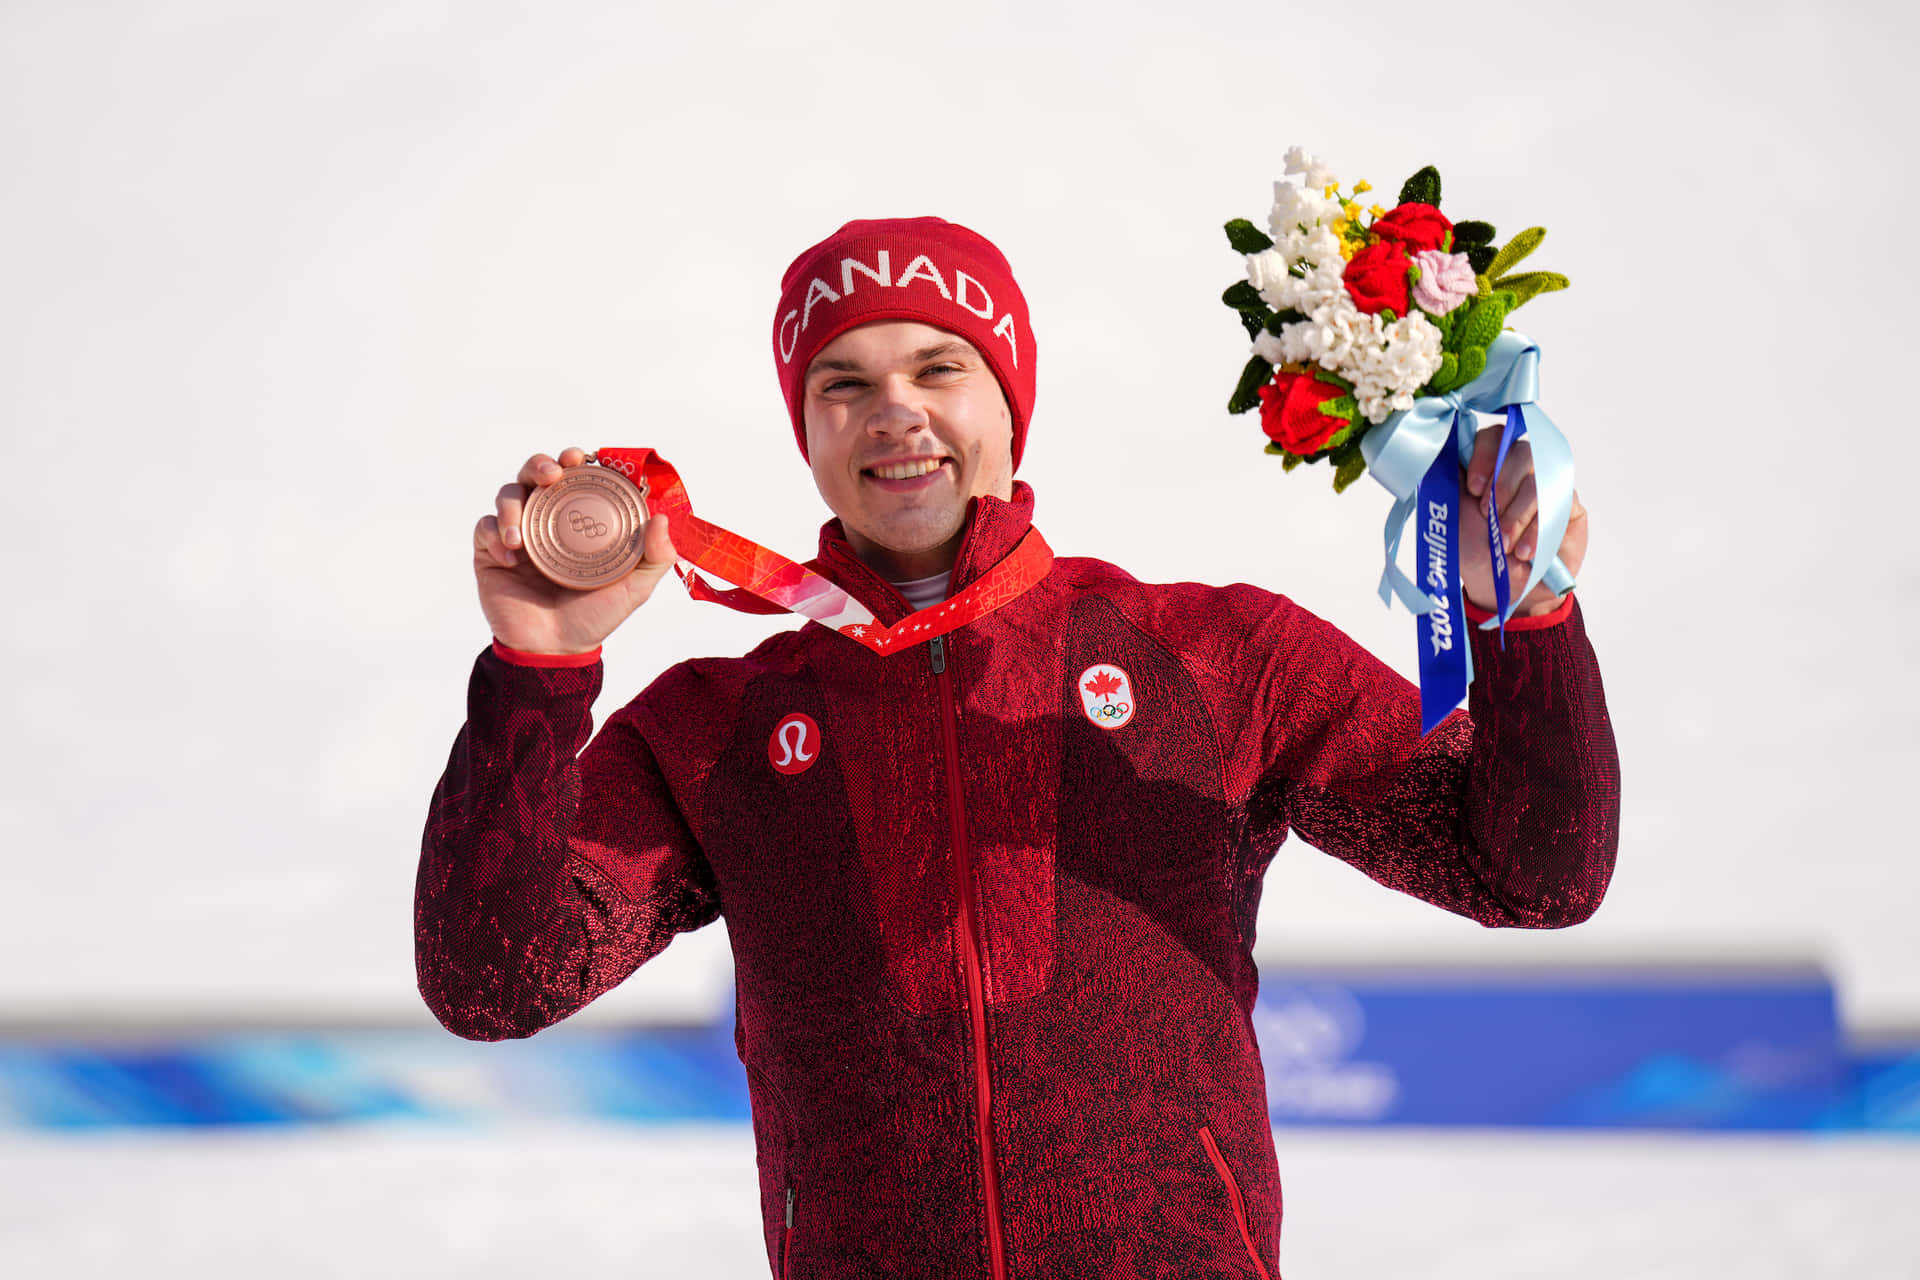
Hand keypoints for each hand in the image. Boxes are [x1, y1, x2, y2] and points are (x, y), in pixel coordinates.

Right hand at [473, 447, 678, 653]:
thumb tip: (662, 519)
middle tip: (552, 475)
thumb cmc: (595, 617)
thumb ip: (655, 557)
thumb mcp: (634, 588)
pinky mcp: (490, 553)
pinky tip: (511, 557)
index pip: (575, 477)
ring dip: (511, 504)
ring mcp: (518, 535)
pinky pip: (484, 528)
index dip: (576, 460)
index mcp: (578, 521)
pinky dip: (495, 535)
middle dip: (540, 464)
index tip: (581, 457)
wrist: (554, 651)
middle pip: (536, 473)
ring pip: (508, 494)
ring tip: (521, 536)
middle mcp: (547, 521)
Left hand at [1458, 422, 1588, 616]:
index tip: (1475, 488)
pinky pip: (1558, 503)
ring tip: (1506, 544)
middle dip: (1502, 488)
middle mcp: (1520, 469)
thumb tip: (1443, 447)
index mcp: (1489, 465)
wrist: (1503, 590)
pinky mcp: (1568, 505)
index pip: (1493, 437)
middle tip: (1488, 517)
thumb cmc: (1476, 551)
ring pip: (1539, 478)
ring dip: (1517, 515)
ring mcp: (1547, 484)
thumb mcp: (1453, 514)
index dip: (1485, 456)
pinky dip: (1538, 530)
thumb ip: (1450, 478)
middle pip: (1521, 452)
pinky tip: (1526, 550)